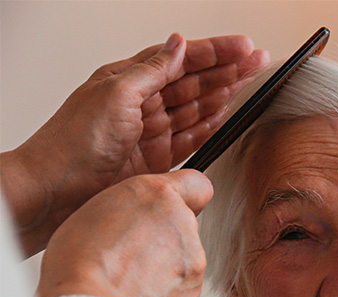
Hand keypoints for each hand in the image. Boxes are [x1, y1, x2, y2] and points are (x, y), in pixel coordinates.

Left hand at [2, 33, 267, 256]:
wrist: (59, 190)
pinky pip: (191, 139)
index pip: (181, 59)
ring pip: (197, 108)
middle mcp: (142, 104)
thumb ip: (152, 70)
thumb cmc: (74, 142)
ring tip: (248, 82)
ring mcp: (151, 133)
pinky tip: (223, 116)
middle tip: (257, 62)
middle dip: (228, 70)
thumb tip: (177, 44)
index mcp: (129, 80)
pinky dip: (209, 126)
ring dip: (223, 94)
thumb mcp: (116, 93)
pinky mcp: (157, 161)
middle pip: (194, 81)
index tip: (243, 47)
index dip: (214, 52)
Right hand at [37, 170, 212, 296]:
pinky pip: (179, 288)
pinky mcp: (193, 290)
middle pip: (183, 226)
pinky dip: (163, 292)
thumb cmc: (81, 261)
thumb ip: (131, 208)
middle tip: (129, 252)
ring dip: (163, 266)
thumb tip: (139, 219)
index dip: (183, 197)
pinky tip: (135, 296)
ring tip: (127, 279)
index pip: (195, 184)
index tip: (169, 208)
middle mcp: (184, 224)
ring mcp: (193, 259)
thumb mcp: (95, 209)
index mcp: (158, 195)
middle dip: (164, 237)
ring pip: (183, 258)